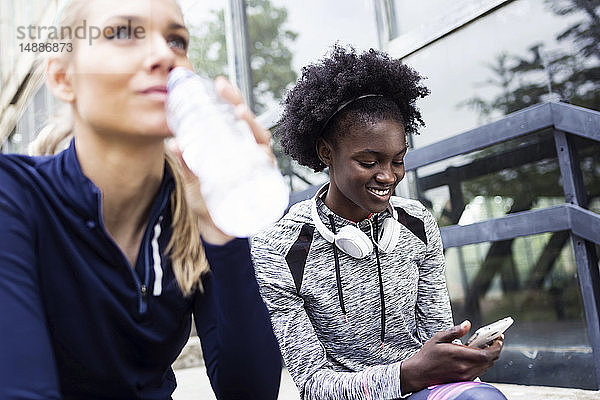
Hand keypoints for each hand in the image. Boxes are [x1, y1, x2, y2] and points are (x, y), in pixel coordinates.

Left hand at [167, 77, 274, 244]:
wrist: (217, 232)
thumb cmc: (210, 202)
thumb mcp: (194, 182)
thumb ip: (187, 165)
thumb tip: (173, 143)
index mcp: (238, 150)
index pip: (238, 121)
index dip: (233, 100)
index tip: (220, 85)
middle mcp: (253, 160)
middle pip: (256, 132)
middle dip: (248, 117)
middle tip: (234, 107)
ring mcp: (260, 176)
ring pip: (265, 152)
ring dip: (258, 138)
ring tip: (244, 125)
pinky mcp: (263, 194)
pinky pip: (270, 178)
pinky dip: (267, 166)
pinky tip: (260, 157)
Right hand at [400, 321, 502, 392]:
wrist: (419, 373)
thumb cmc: (427, 356)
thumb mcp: (438, 338)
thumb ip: (455, 331)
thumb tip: (466, 324)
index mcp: (459, 355)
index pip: (487, 354)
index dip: (496, 346)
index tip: (499, 338)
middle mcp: (465, 368)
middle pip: (490, 360)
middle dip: (495, 349)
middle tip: (494, 339)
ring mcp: (465, 376)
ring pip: (486, 366)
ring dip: (489, 356)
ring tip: (485, 346)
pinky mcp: (464, 380)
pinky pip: (479, 371)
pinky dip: (482, 362)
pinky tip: (476, 355)